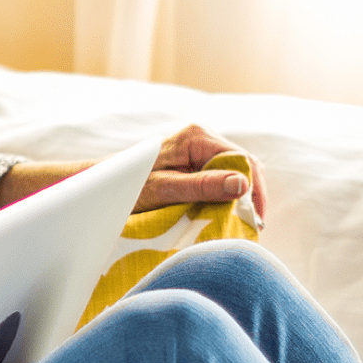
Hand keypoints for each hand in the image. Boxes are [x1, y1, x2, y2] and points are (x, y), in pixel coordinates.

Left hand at [136, 124, 265, 217]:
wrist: (107, 186)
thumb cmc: (130, 187)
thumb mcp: (166, 190)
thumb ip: (202, 186)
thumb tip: (242, 184)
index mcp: (197, 137)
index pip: (242, 160)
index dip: (253, 190)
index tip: (255, 218)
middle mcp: (202, 137)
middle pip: (242, 165)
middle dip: (248, 195)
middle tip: (252, 226)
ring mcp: (199, 149)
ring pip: (233, 173)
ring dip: (238, 198)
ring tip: (241, 224)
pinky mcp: (195, 162)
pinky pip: (220, 178)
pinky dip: (225, 197)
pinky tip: (226, 214)